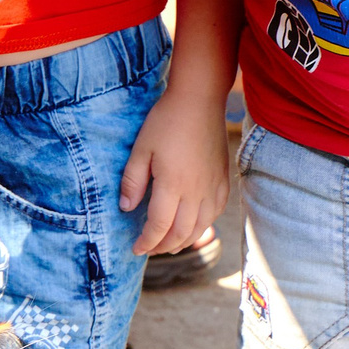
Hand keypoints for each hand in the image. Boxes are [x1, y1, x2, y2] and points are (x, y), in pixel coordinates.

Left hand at [119, 85, 229, 256]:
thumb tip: (126, 208)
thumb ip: (132, 181)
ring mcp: (213, 186)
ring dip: (183, 241)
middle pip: (181, 233)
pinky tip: (192, 226)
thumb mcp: (141, 149)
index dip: (147, 242)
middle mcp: (196, 191)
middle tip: (149, 249)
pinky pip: (215, 213)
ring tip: (168, 245)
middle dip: (163, 246)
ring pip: (201, 227)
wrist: (199, 100)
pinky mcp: (223, 180)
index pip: (160, 226)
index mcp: (173, 184)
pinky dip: (203, 226)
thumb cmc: (166, 121)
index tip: (135, 248)